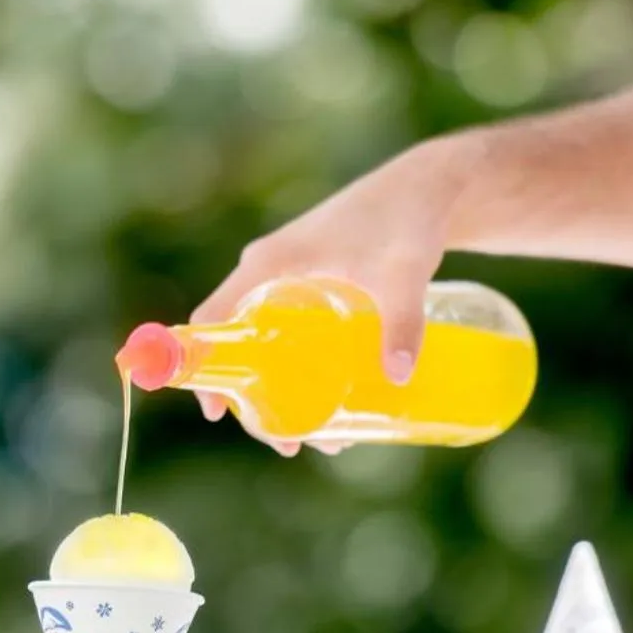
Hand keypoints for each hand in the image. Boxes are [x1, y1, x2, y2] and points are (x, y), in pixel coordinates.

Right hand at [189, 139, 457, 456]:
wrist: (427, 188)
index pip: (214, 317)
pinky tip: (332, 405)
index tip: (215, 413)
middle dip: (258, 399)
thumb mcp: (404, 270)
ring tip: (325, 437)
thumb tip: (396, 377)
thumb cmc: (407, 218)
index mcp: (269, 263)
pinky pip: (286, 336)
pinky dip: (297, 372)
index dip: (204, 365)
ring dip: (283, 394)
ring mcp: (289, 280)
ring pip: (266, 346)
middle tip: (291, 444)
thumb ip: (401, 318)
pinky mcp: (312, 288)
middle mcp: (268, 272)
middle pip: (240, 344)